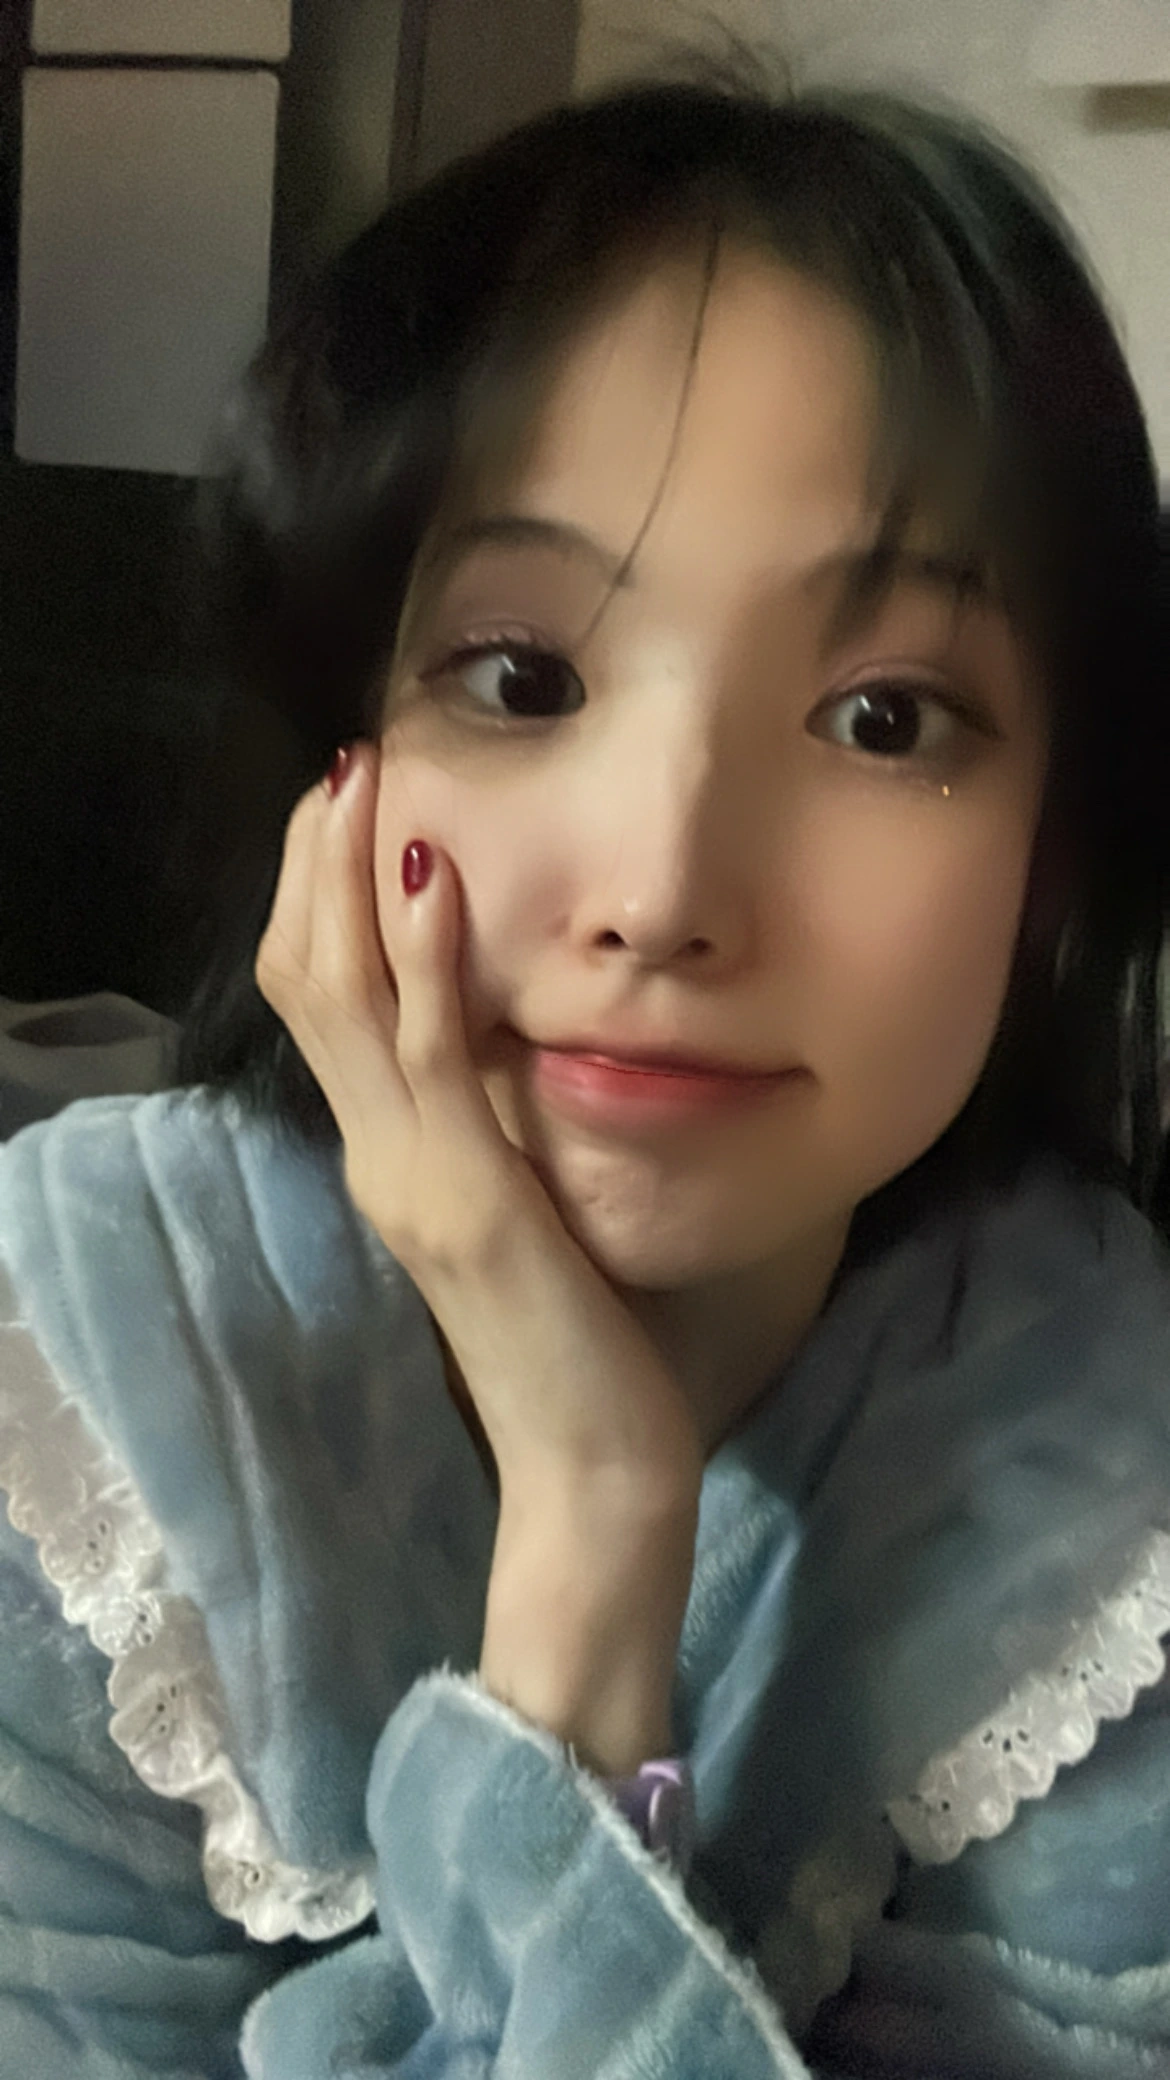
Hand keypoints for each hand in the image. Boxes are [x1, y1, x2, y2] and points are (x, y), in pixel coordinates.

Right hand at [254, 742, 703, 1513]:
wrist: (589, 1465)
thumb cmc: (574, 1336)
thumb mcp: (522, 1202)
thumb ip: (492, 1124)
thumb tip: (503, 1032)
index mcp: (391, 1153)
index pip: (322, 1001)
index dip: (319, 899)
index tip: (343, 814)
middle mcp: (380, 1153)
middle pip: (309, 980)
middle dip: (318, 865)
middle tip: (340, 768)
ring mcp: (413, 1175)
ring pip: (345, 1001)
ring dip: (350, 882)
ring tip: (361, 785)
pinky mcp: (469, 1198)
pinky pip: (430, 1057)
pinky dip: (422, 960)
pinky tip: (432, 881)